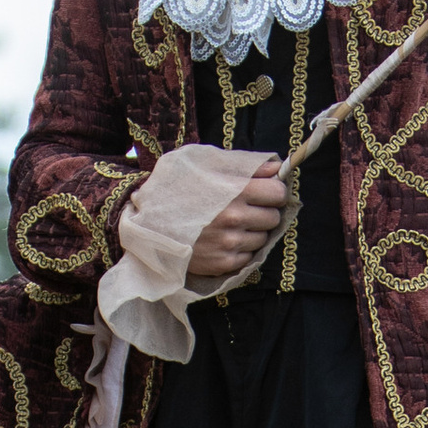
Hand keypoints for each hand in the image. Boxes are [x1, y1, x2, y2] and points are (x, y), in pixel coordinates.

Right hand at [189, 163, 287, 290]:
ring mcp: (230, 243)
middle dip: (264, 211)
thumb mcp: (207, 164)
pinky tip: (223, 239)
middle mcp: (236, 219)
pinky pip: (248, 256)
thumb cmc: (177, 188)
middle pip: (274, 217)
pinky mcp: (224, 263)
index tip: (264, 192)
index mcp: (236, 191)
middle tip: (246, 209)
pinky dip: (241, 248)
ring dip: (253, 231)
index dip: (273, 191)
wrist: (148, 223)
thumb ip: (246, 165)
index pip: (278, 193)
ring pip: (263, 238)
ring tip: (231, 225)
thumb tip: (276, 168)